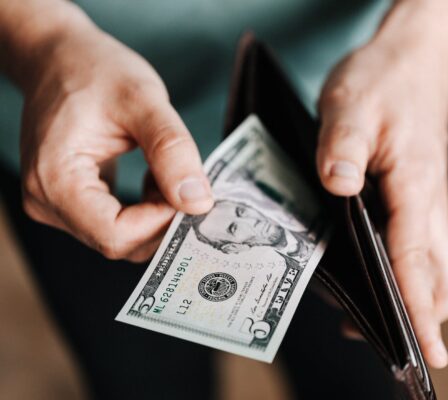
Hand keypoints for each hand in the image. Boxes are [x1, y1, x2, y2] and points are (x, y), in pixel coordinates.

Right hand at [20, 17, 212, 261]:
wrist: (59, 57)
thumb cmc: (93, 69)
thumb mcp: (143, 100)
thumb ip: (172, 151)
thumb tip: (198, 203)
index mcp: (56, 179)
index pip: (116, 235)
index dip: (161, 223)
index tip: (190, 194)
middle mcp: (47, 201)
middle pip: (119, 242)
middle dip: (163, 220)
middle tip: (189, 185)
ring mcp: (56, 205)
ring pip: (121, 237)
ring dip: (156, 214)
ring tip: (167, 173)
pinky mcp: (70, 202)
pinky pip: (116, 224)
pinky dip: (145, 210)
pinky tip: (154, 179)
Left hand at [317, 5, 447, 367]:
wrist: (409, 56)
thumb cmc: (383, 78)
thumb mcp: (351, 104)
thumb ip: (342, 147)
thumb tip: (338, 187)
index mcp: (415, 185)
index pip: (417, 260)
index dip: (419, 310)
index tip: (423, 353)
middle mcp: (426, 201)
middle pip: (439, 275)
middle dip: (420, 313)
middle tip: (383, 340)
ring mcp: (423, 200)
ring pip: (432, 263)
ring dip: (412, 294)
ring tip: (368, 314)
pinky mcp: (413, 194)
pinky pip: (416, 243)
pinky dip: (403, 268)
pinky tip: (367, 269)